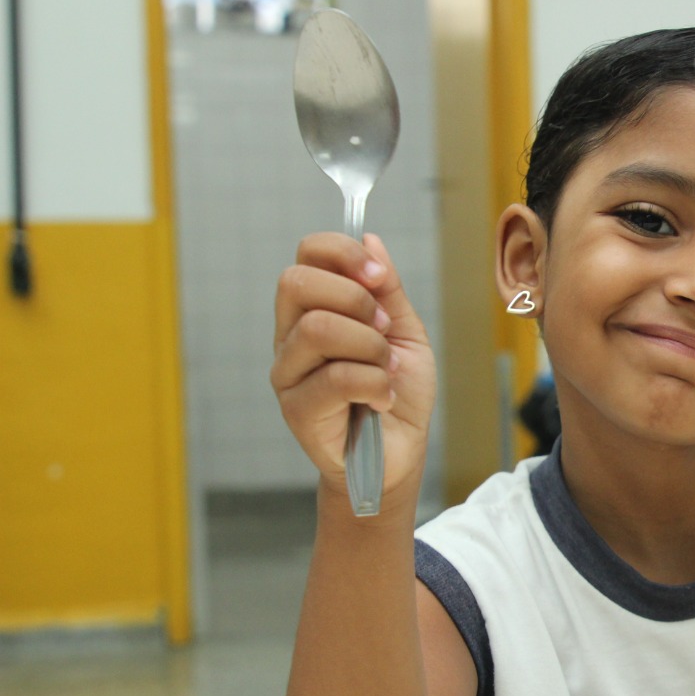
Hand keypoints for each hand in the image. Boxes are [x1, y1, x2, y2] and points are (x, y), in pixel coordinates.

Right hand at [271, 233, 436, 499]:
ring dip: (371, 347)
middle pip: (297, 282)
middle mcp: (290, 336)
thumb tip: (371, 239)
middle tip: (384, 330)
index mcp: (313, 309)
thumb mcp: (405, 333)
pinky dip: (376, 385)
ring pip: (319, 328)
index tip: (379, 277)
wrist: (400, 456)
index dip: (344, 253)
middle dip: (356, 299)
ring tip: (388, 370)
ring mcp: (288, 373)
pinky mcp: (297, 410)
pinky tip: (385, 399)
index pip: (306, 254)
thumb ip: (388, 290)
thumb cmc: (398, 394)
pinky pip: (336, 377)